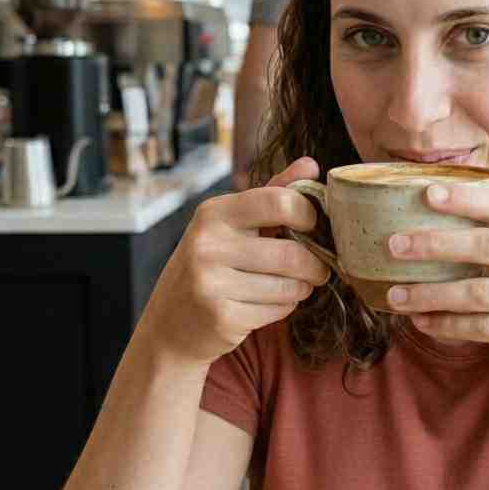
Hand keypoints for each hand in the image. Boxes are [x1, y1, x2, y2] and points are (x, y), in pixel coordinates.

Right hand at [138, 157, 330, 366]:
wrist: (169, 324)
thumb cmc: (210, 266)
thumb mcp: (232, 224)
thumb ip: (273, 194)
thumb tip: (311, 165)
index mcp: (213, 213)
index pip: (279, 201)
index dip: (308, 213)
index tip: (313, 225)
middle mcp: (208, 245)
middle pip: (291, 253)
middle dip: (315, 264)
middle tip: (319, 269)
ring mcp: (211, 283)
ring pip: (289, 286)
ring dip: (302, 288)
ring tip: (294, 286)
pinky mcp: (222, 317)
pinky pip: (279, 310)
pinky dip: (285, 308)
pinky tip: (268, 304)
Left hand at [384, 183, 488, 390]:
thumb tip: (455, 223)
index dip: (464, 198)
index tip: (424, 193)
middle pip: (487, 244)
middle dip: (435, 243)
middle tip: (393, 245)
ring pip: (481, 292)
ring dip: (432, 294)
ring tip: (395, 297)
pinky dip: (452, 327)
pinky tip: (425, 325)